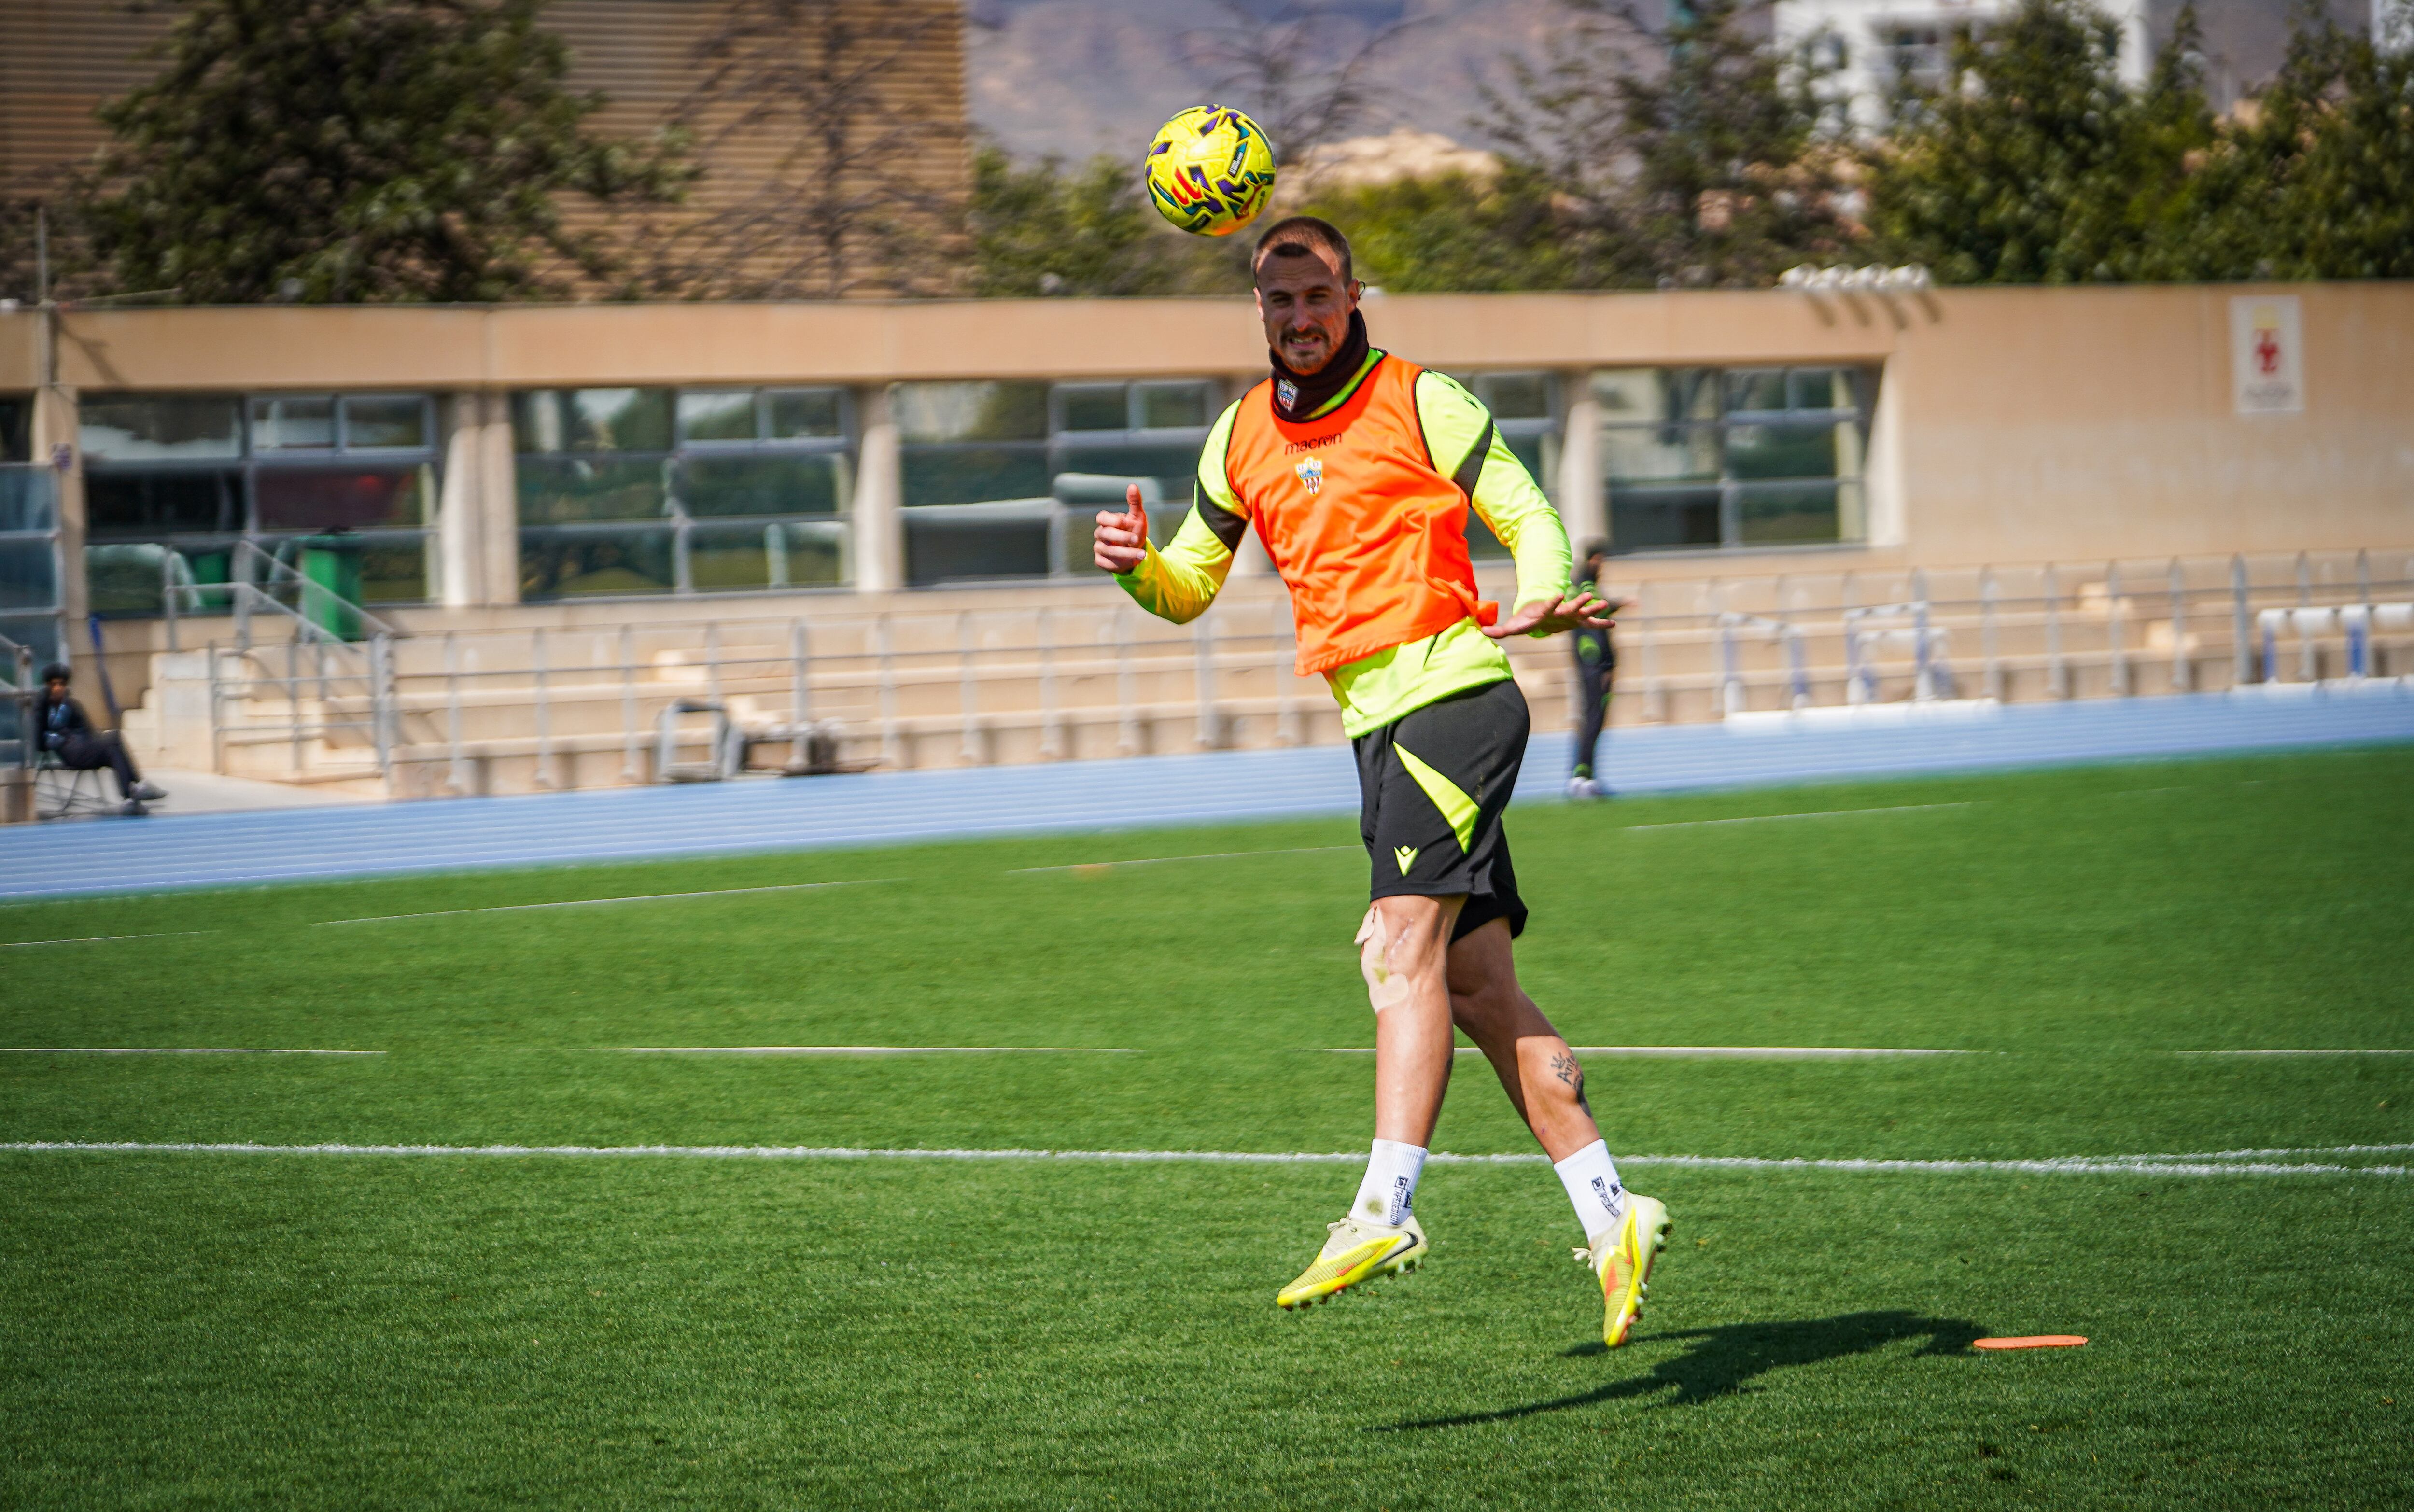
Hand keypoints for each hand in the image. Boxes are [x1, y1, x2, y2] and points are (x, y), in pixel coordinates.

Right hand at [1092, 484, 1148, 573]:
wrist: (1136, 551)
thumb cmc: (1135, 531)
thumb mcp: (1137, 517)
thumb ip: (1135, 502)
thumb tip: (1133, 485)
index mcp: (1106, 522)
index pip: (1102, 517)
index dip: (1113, 520)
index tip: (1126, 521)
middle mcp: (1100, 534)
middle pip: (1104, 533)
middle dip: (1121, 536)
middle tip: (1136, 539)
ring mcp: (1099, 548)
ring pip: (1108, 550)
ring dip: (1126, 553)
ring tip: (1142, 555)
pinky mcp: (1101, 561)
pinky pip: (1107, 563)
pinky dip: (1120, 563)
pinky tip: (1132, 563)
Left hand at [1482, 591, 1614, 639]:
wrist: (1540, 614)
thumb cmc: (1527, 620)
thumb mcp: (1514, 627)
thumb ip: (1500, 630)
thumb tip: (1482, 632)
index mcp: (1545, 612)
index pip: (1549, 605)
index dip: (1552, 600)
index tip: (1558, 592)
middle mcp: (1560, 612)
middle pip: (1570, 607)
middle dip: (1579, 602)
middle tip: (1589, 594)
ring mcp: (1570, 616)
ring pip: (1583, 612)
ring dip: (1593, 608)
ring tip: (1605, 602)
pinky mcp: (1576, 622)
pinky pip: (1591, 624)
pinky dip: (1601, 624)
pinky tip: (1614, 624)